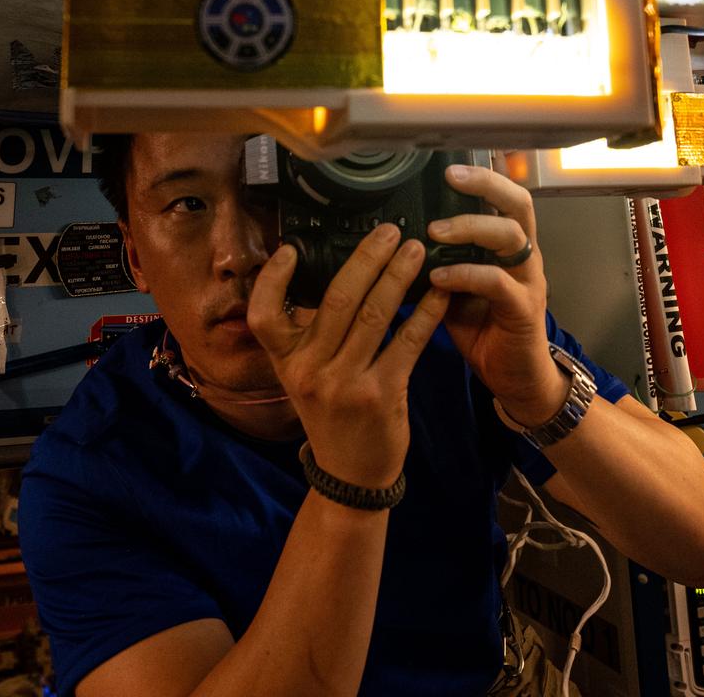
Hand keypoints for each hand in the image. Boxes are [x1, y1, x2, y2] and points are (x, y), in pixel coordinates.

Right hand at [248, 224, 451, 488]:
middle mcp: (309, 370)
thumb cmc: (330, 415)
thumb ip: (309, 335)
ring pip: (373, 314)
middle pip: (336, 299)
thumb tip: (334, 277)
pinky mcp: (380, 394)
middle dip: (366, 258)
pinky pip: (407, 341)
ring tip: (415, 249)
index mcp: (286, 362)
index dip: (272, 279)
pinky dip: (426, 312)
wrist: (351, 474)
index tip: (291, 248)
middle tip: (388, 230)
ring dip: (398, 276)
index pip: (263, 315)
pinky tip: (440, 292)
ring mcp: (344, 383)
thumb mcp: (304, 377)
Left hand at [424, 165, 567, 427]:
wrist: (514, 379)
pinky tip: (440, 278)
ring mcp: (528, 281)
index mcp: (507, 247)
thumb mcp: (453, 288)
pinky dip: (467, 275)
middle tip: (450, 179)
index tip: (448, 164)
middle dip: (485, 186)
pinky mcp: (525, 310)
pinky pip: (499, 283)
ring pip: (511, 237)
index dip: (482, 177)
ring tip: (435, 231)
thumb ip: (436, 262)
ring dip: (472, 228)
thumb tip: (392, 240)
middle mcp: (524, 257)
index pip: (503, 197)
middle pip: (518, 204)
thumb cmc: (483, 329)